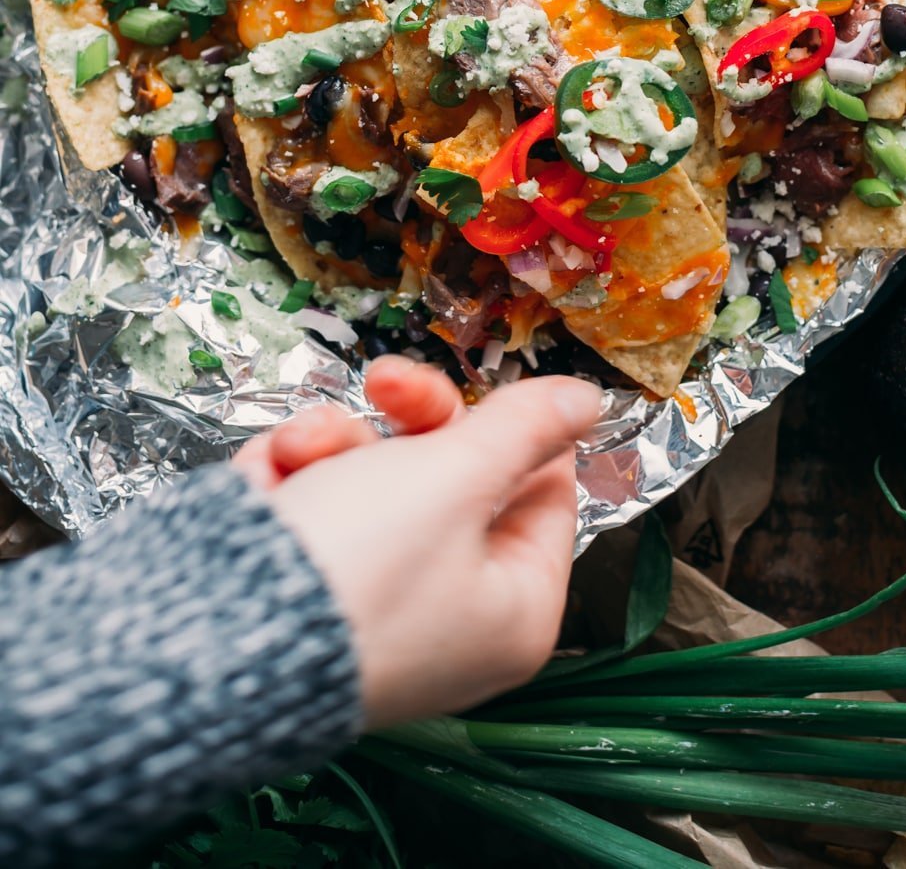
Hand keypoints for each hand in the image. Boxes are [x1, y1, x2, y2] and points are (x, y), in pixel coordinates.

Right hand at [244, 363, 600, 725]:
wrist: (210, 633)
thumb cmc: (357, 565)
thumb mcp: (454, 474)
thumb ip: (523, 426)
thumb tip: (587, 398)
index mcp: (516, 609)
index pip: (545, 493)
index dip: (510, 430)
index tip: (477, 389)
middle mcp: (455, 620)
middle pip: (456, 479)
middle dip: (405, 425)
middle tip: (384, 382)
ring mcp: (381, 612)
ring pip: (378, 483)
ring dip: (335, 446)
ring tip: (300, 449)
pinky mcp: (313, 600)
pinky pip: (322, 512)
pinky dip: (294, 483)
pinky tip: (266, 481)